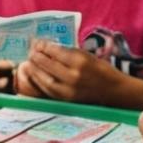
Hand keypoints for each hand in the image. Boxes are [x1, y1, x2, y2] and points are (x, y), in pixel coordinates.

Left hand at [14, 41, 136, 106]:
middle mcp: (74, 77)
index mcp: (81, 62)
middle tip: (31, 52)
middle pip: (49, 66)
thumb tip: (49, 48)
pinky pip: (49, 91)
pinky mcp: (67, 100)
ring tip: (28, 64)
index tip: (38, 43)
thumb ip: (69, 52)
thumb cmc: (101, 70)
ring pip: (46, 80)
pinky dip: (40, 83)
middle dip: (38, 58)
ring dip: (35, 71)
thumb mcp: (87, 56)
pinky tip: (35, 77)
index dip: (45, 47)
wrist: (113, 91)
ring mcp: (70, 90)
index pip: (57, 53)